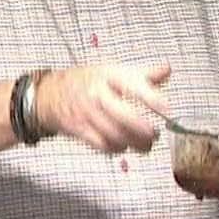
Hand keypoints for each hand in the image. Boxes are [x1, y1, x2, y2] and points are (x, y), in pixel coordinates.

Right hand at [37, 63, 173, 153]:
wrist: (51, 93)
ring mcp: (87, 112)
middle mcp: (98, 93)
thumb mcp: (116, 72)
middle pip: (126, 116)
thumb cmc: (91, 82)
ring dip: (134, 144)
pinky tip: (123, 145)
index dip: (153, 99)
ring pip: (116, 135)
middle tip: (154, 135)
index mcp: (111, 75)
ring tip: (144, 144)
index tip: (167, 110)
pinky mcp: (79, 129)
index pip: (134, 86)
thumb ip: (144, 74)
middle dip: (145, 131)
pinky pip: (103, 145)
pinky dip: (117, 149)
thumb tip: (167, 69)